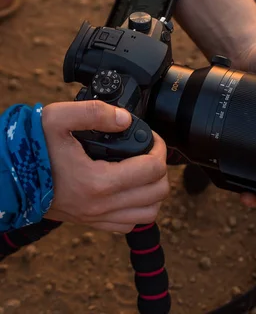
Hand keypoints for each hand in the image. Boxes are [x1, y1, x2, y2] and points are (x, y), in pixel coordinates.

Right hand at [42, 100, 169, 232]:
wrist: (6, 177)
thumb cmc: (30, 148)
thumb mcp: (56, 118)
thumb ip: (93, 112)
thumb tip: (124, 119)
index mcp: (99, 182)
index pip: (153, 169)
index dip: (160, 148)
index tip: (152, 138)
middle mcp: (101, 205)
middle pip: (158, 192)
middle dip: (160, 168)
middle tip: (150, 152)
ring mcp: (96, 217)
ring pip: (149, 213)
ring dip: (153, 190)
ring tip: (143, 170)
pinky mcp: (91, 223)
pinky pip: (129, 224)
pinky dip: (138, 208)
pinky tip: (129, 188)